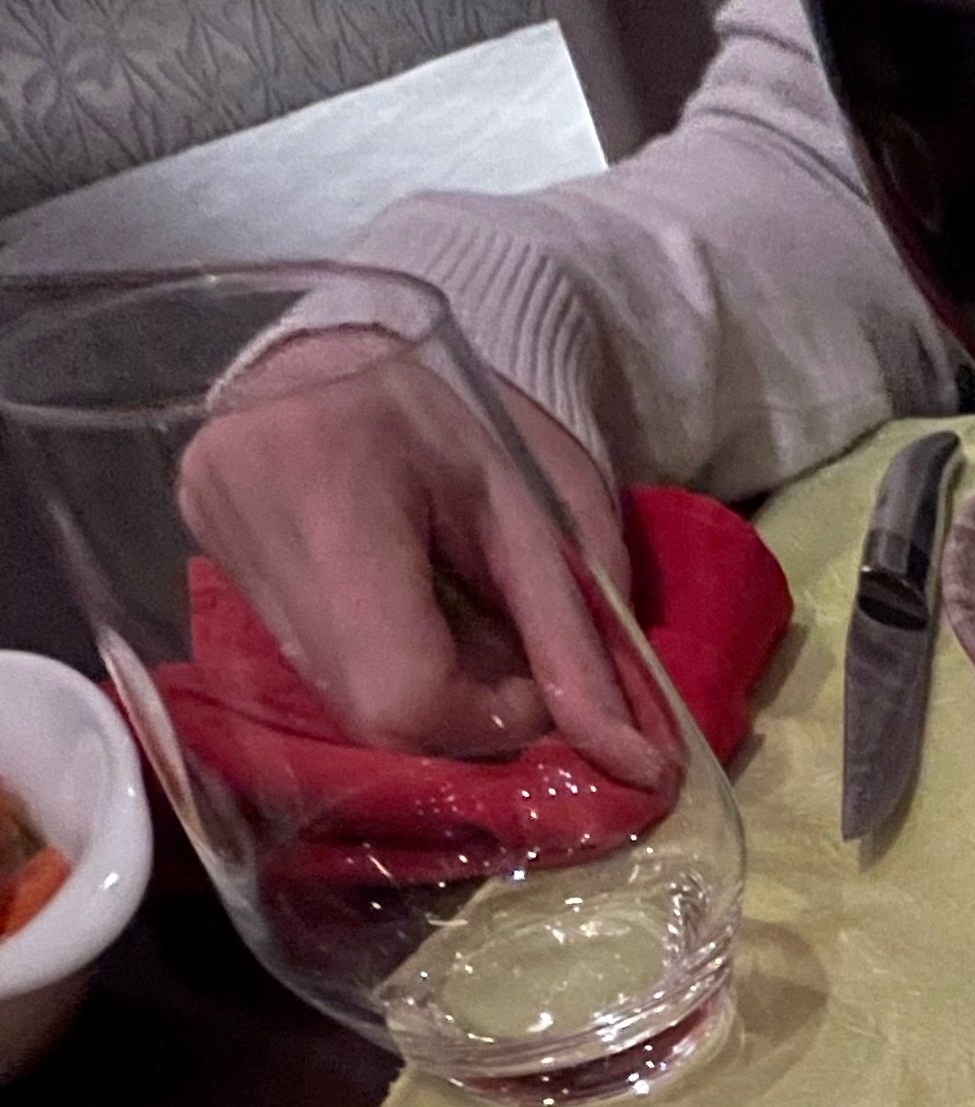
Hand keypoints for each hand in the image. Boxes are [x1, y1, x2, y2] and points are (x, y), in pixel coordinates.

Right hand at [179, 330, 676, 790]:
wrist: (366, 340)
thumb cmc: (469, 408)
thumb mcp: (540, 511)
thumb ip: (577, 642)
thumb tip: (637, 766)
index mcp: (327, 470)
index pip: (404, 690)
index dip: (487, 714)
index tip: (531, 673)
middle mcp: (240, 504)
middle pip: (370, 706)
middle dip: (461, 703)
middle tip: (496, 640)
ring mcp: (210, 530)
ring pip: (340, 696)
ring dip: (422, 685)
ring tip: (447, 608)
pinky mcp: (204, 547)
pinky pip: (312, 661)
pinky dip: (380, 659)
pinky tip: (398, 600)